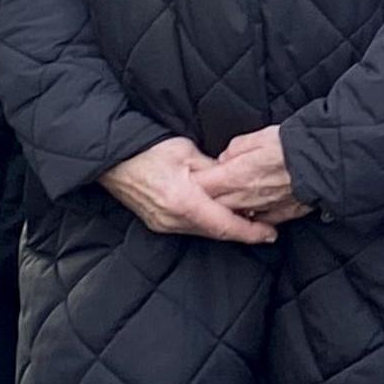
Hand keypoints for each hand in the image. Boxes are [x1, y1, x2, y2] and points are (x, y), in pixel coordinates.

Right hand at [101, 137, 277, 244]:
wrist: (112, 160)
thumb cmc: (148, 149)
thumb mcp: (187, 152)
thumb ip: (214, 169)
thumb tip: (235, 179)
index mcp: (183, 201)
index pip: (224, 224)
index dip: (250, 231)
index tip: (271, 234)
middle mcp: (172, 219)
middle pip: (215, 232)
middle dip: (243, 231)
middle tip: (268, 228)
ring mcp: (162, 224)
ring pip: (203, 232)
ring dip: (226, 228)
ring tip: (251, 222)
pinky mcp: (157, 223)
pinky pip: (189, 228)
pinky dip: (208, 225)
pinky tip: (221, 217)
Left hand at [191, 127, 312, 225]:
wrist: (325, 160)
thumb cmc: (293, 144)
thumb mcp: (260, 136)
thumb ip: (237, 148)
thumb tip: (224, 157)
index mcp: (237, 174)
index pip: (204, 185)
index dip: (193, 184)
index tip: (185, 183)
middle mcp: (247, 196)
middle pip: (216, 205)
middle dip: (204, 202)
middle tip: (196, 198)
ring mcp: (264, 207)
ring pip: (236, 215)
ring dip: (227, 211)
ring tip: (224, 204)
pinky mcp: (282, 213)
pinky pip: (261, 220)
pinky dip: (253, 217)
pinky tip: (251, 211)